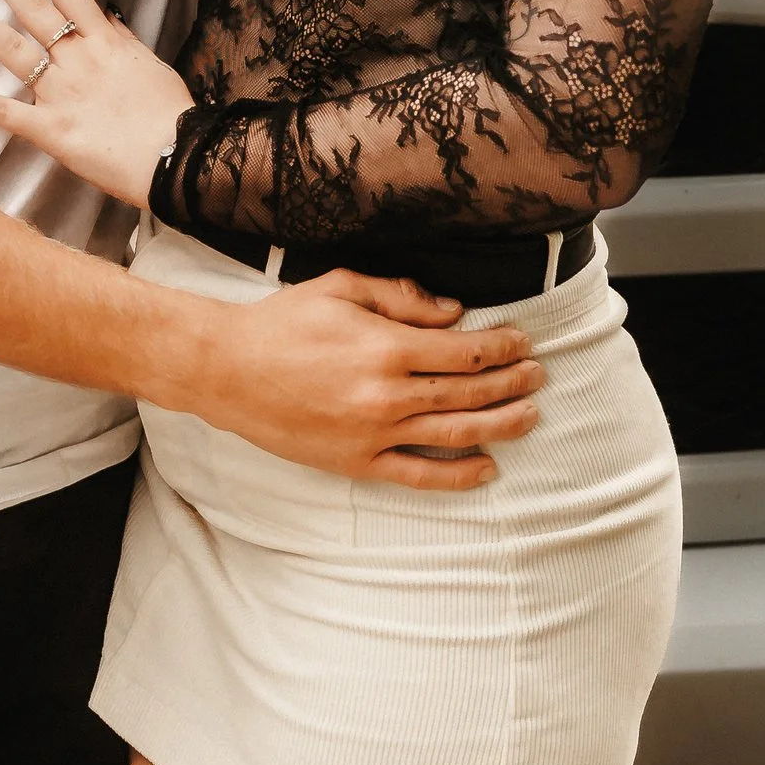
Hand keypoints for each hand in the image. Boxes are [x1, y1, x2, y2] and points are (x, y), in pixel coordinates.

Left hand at [0, 0, 190, 207]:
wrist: (176, 158)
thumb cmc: (168, 113)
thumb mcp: (150, 64)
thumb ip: (124, 37)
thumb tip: (108, 9)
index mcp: (104, 42)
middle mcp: (77, 59)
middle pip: (32, 8)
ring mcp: (60, 92)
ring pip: (11, 48)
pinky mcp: (49, 130)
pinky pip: (3, 112)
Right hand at [174, 271, 545, 490]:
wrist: (227, 370)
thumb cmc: (282, 323)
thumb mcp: (341, 288)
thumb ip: (401, 298)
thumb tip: (454, 313)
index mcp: (386, 347)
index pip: (466, 352)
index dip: (503, 347)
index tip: (523, 342)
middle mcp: (387, 395)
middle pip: (469, 394)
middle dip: (512, 383)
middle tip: (538, 376)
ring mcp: (373, 434)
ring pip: (455, 435)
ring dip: (501, 426)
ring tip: (530, 417)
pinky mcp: (356, 463)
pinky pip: (418, 476)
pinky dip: (458, 476)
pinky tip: (487, 469)